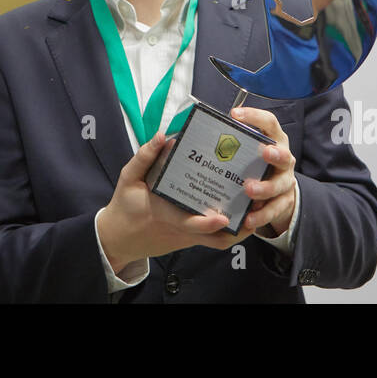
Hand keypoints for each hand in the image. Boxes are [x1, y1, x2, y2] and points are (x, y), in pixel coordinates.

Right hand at [97, 133, 252, 272]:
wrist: (120, 238)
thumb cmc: (125, 206)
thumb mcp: (128, 178)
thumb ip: (144, 157)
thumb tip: (163, 136)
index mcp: (166, 214)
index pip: (190, 225)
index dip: (208, 224)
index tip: (223, 216)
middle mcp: (181, 229)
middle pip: (216, 239)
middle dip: (238, 228)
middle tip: (256, 207)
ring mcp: (188, 237)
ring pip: (219, 240)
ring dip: (239, 229)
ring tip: (256, 208)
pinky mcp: (191, 238)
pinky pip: (215, 239)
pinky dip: (230, 229)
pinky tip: (241, 210)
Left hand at [230, 106, 297, 236]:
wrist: (278, 193)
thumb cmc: (256, 165)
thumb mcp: (250, 151)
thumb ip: (233, 143)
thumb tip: (196, 134)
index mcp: (274, 140)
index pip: (269, 123)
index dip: (255, 116)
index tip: (235, 114)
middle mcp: (284, 160)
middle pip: (284, 155)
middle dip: (275, 154)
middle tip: (264, 152)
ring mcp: (286, 182)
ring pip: (279, 185)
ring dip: (264, 187)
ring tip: (248, 189)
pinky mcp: (284, 202)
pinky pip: (274, 210)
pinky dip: (261, 215)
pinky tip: (248, 219)